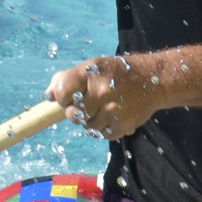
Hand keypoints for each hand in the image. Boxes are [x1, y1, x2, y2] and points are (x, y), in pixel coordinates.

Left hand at [46, 56, 161, 141]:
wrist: (153, 80)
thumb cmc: (116, 73)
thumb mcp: (92, 67)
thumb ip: (66, 79)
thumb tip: (48, 98)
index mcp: (91, 72)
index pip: (62, 91)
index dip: (63, 97)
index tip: (71, 96)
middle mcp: (101, 90)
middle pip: (73, 114)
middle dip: (79, 111)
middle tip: (92, 103)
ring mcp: (113, 109)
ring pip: (87, 126)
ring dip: (92, 121)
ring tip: (105, 108)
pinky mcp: (122, 124)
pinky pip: (102, 134)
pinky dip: (105, 128)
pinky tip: (114, 115)